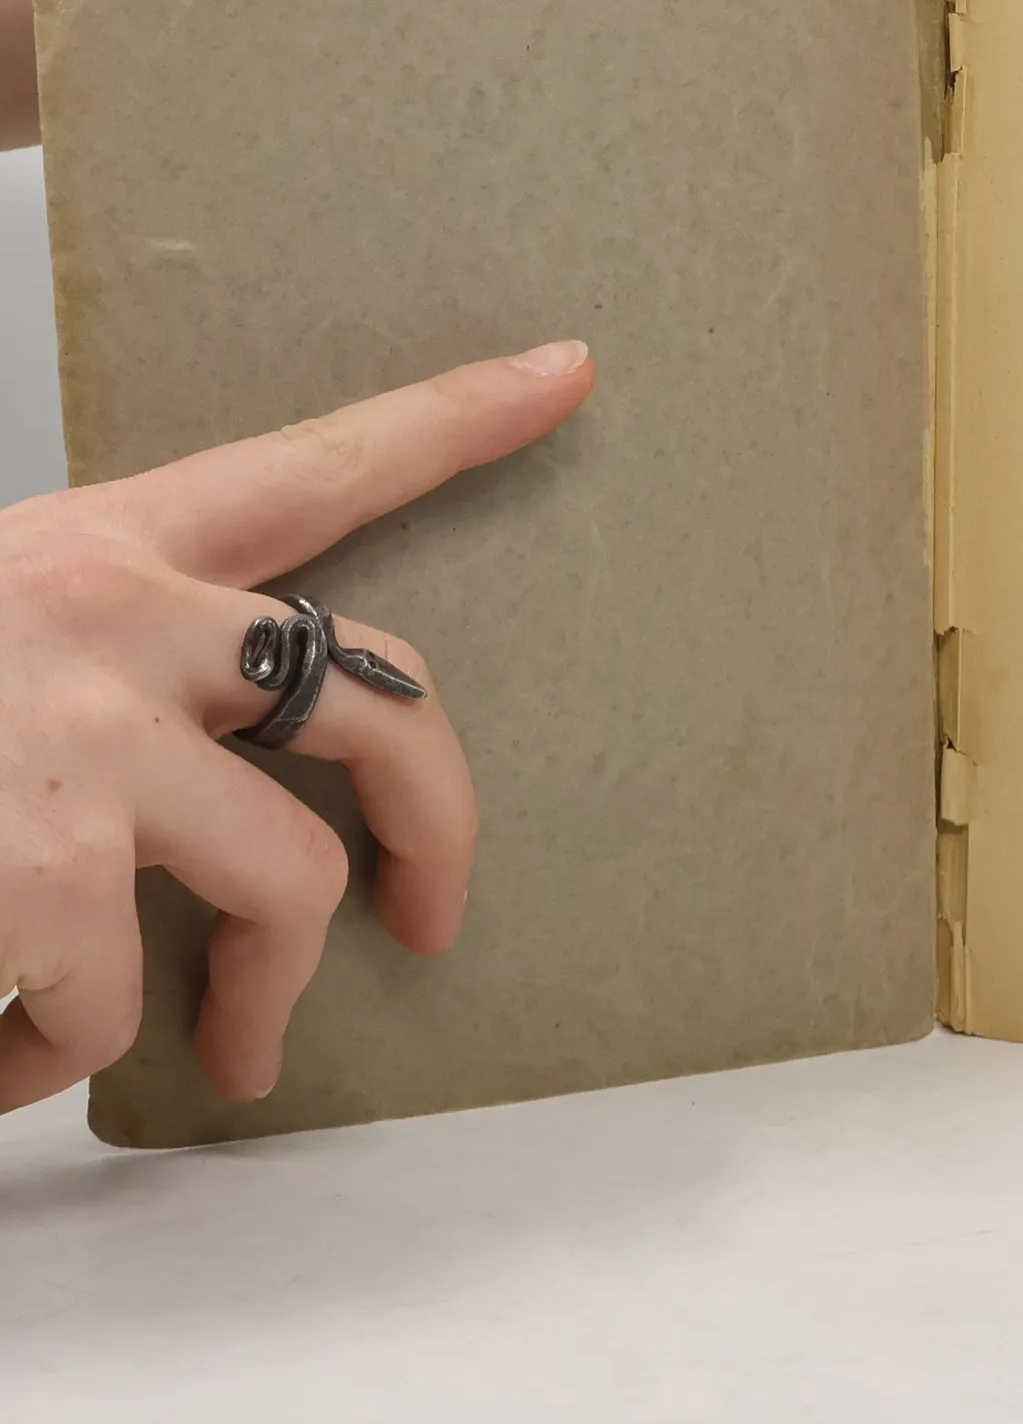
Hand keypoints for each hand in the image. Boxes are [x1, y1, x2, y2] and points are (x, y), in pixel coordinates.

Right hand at [0, 340, 593, 1114]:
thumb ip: (113, 664)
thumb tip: (231, 770)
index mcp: (100, 545)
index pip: (319, 464)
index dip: (458, 416)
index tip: (569, 367)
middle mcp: (117, 619)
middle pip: (388, 704)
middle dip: (441, 822)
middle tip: (429, 916)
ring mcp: (91, 741)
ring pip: (286, 883)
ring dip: (246, 996)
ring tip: (187, 1047)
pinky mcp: (52, 868)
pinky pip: (117, 1004)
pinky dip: (54, 1056)